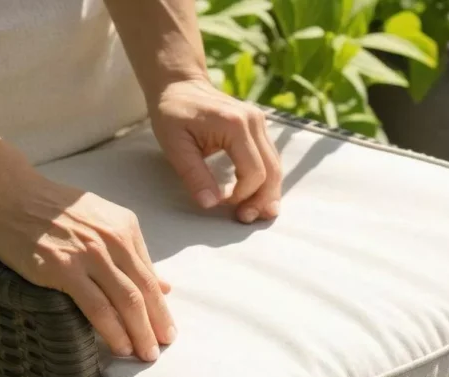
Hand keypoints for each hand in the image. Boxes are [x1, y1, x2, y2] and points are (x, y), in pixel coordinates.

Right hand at [0, 167, 174, 361]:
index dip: (161, 308)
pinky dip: (113, 331)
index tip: (165, 330)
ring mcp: (89, 254)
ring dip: (140, 333)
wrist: (9, 195)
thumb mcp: (100, 222)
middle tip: (161, 349)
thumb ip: (131, 253)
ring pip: (127, 302)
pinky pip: (97, 307)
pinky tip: (120, 346)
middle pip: (144, 291)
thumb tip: (165, 285)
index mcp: (125, 227)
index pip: (150, 276)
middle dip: (157, 324)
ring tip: (145, 355)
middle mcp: (113, 239)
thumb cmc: (51, 210)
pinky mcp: (64, 269)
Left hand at [148, 78, 282, 222]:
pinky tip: (257, 196)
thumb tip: (211, 204)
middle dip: (261, 199)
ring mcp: (259, 121)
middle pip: (272, 171)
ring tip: (255, 214)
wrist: (179, 84)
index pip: (253, 172)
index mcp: (235, 126)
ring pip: (276, 165)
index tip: (223, 205)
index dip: (242, 196)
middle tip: (245, 219)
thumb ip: (194, 175)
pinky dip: (265, 179)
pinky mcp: (258, 126)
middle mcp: (254, 121)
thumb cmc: (173, 113)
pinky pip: (269, 158)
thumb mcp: (175, 146)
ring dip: (267, 192)